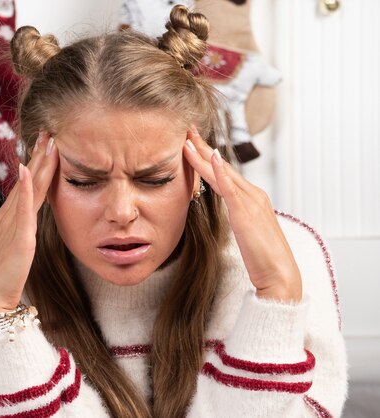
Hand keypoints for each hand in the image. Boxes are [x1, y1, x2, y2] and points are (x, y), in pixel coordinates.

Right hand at [0, 132, 57, 313]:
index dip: (34, 166)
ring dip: (37, 164)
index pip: (25, 187)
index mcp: (8, 220)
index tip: (43, 147)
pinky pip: (22, 208)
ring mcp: (13, 224)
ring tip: (45, 142)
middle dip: (38, 156)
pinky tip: (26, 170)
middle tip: (47, 132)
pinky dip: (24, 188)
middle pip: (28, 181)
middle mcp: (10, 217)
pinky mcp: (19, 236)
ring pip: (29, 188)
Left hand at [183, 128, 301, 302]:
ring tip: (187, 140)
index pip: (225, 173)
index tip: (192, 143)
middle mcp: (253, 195)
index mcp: (252, 199)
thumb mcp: (246, 232)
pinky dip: (219, 171)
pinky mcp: (246, 212)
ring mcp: (251, 202)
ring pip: (222, 173)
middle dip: (203, 148)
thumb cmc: (263, 258)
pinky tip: (210, 157)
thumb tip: (227, 212)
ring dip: (203, 155)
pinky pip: (230, 187)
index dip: (207, 158)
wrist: (280, 275)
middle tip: (187, 130)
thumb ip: (238, 218)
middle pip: (222, 167)